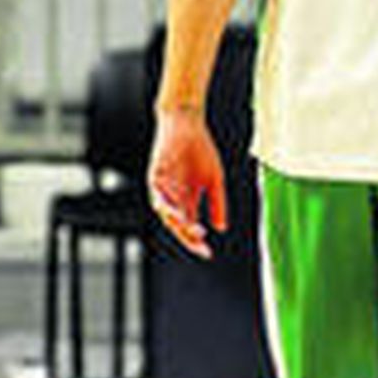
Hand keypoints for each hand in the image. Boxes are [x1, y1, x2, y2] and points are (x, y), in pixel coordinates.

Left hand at [147, 109, 227, 259]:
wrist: (187, 125)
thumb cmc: (200, 150)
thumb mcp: (215, 180)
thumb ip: (218, 204)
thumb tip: (222, 228)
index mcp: (187, 199)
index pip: (190, 226)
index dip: (197, 241)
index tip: (208, 252)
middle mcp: (173, 197)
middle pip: (178, 224)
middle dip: (188, 237)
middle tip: (201, 246)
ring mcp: (163, 187)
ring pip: (166, 212)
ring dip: (177, 223)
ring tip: (191, 232)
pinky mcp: (155, 175)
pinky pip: (157, 193)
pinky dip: (166, 204)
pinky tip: (175, 212)